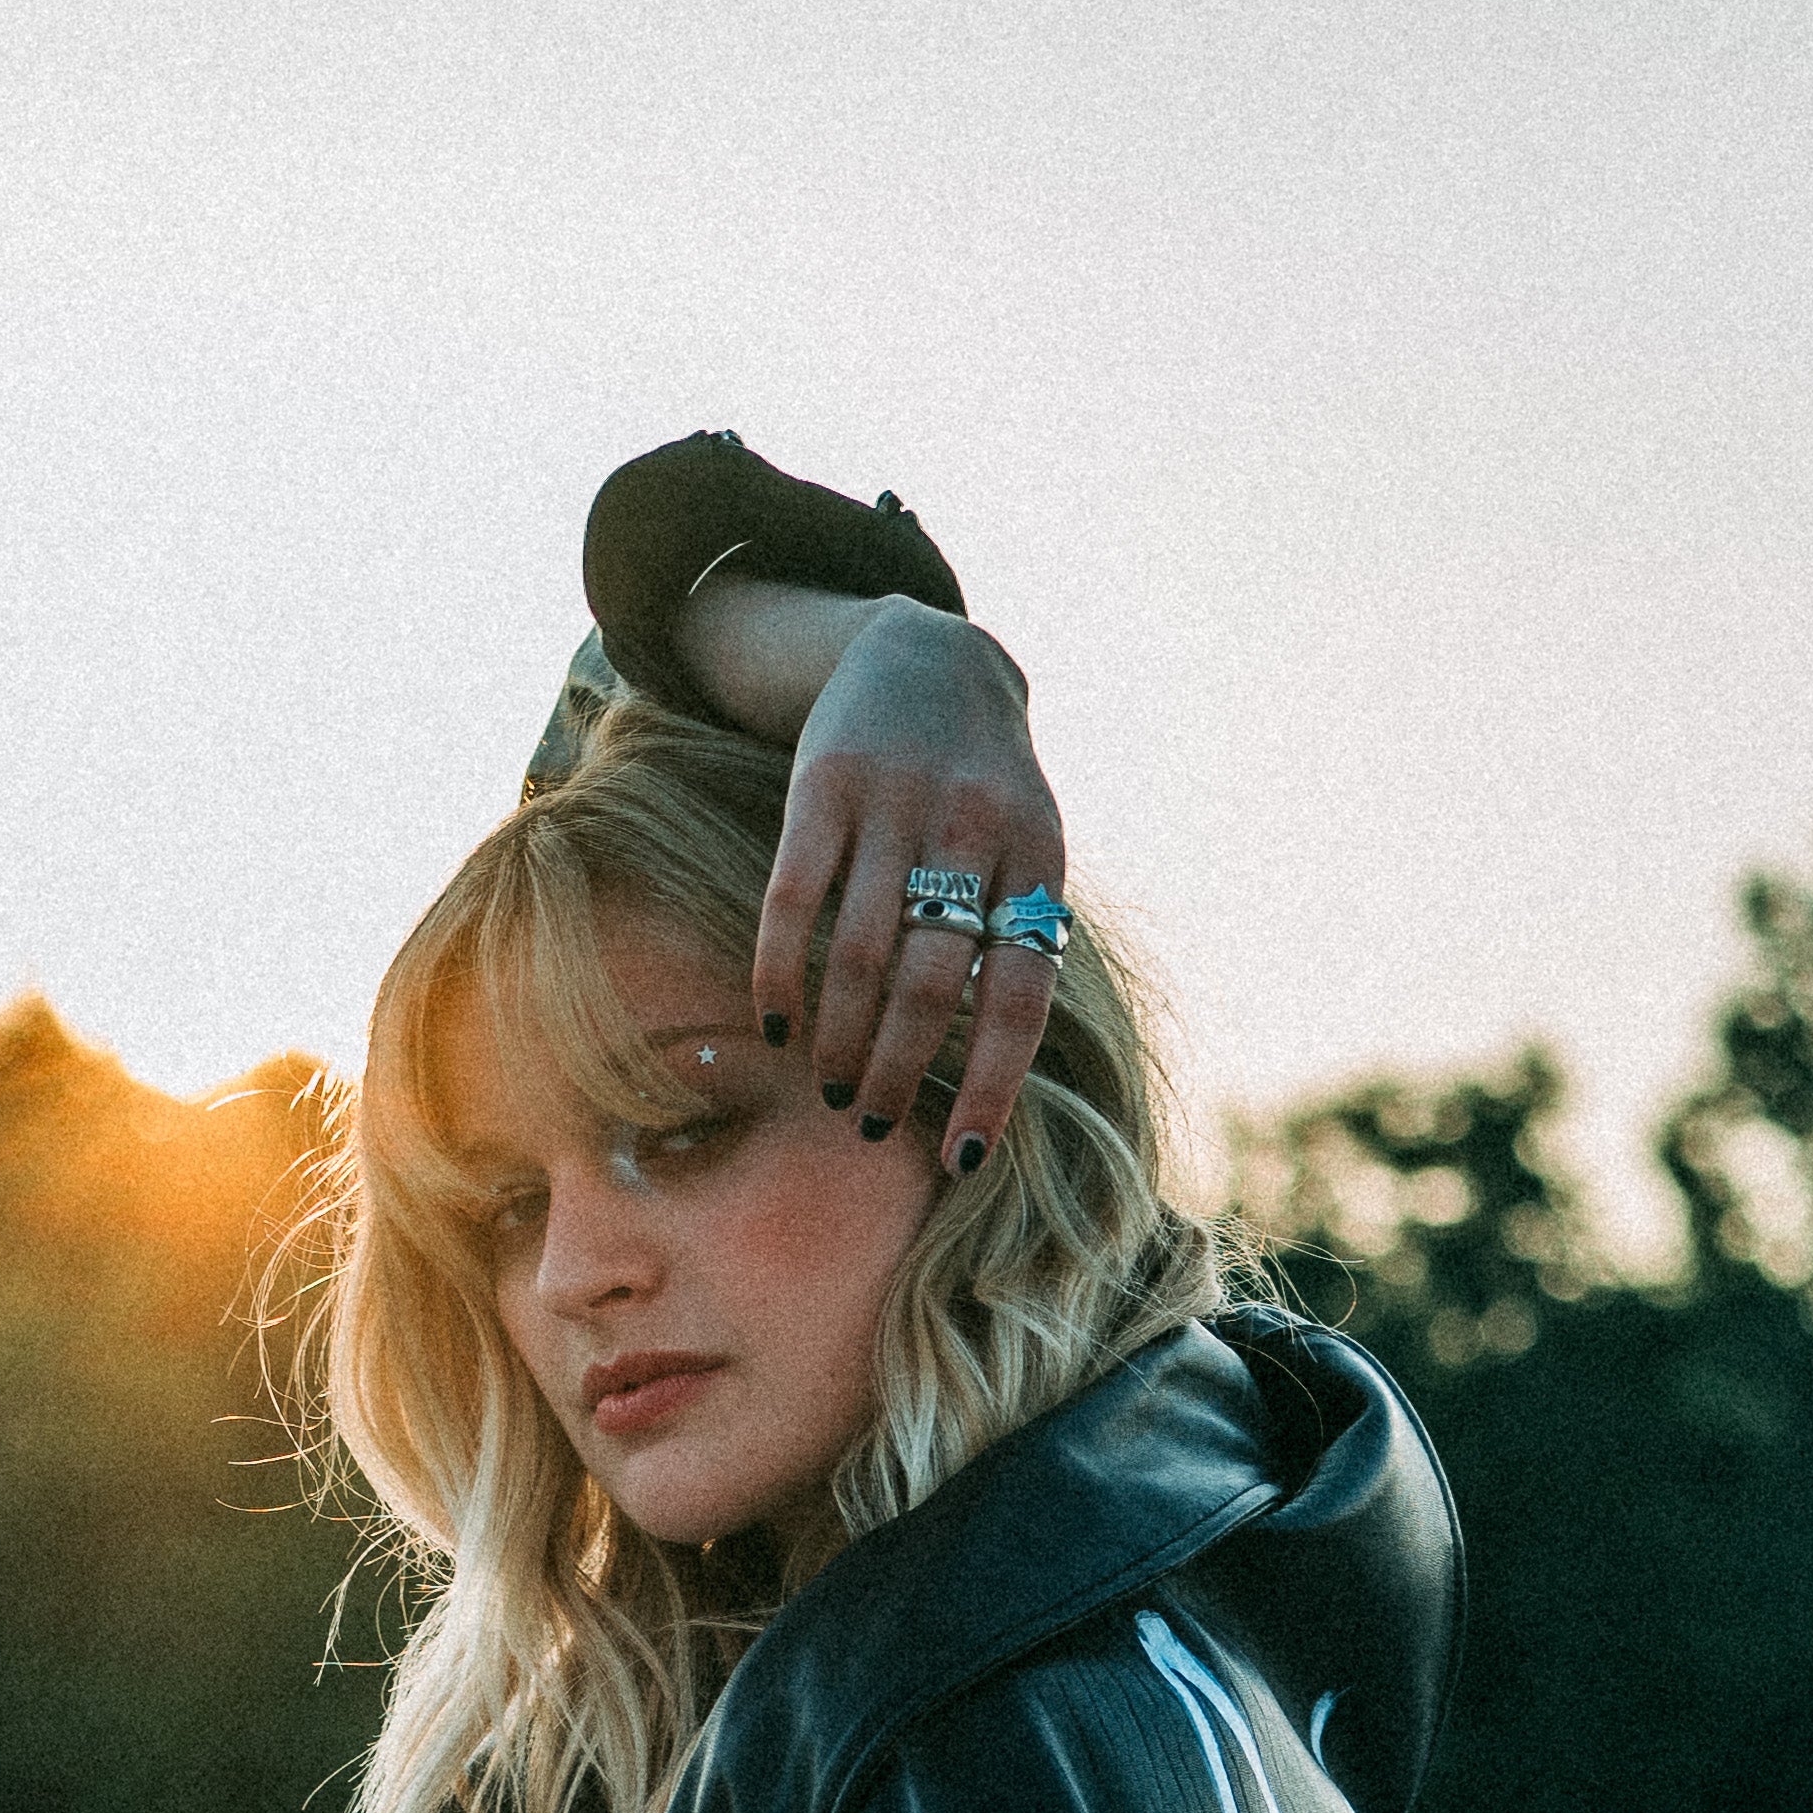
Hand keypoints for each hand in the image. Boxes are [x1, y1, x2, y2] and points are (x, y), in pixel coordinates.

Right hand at [675, 587, 1072, 1173]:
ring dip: (838, 1037)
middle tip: (864, 1118)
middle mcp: (971, 830)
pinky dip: (780, 972)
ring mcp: (895, 803)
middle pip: (929, 986)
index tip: (960, 1160)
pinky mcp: (821, 783)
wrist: (929, 652)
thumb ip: (1015, 934)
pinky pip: (793, 899)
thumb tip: (995, 1077)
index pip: (1017, 997)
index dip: (989, 1086)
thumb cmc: (982, 786)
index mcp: (1036, 859)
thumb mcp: (1028, 844)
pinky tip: (776, 1023)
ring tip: (826, 1083)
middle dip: (893, 1069)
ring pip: (859, 954)